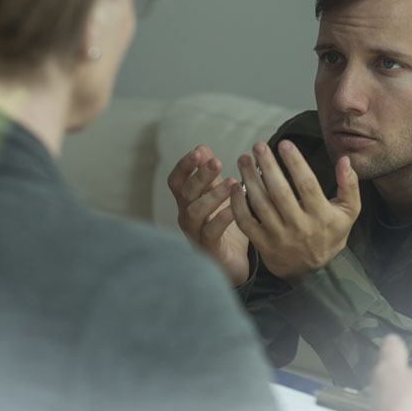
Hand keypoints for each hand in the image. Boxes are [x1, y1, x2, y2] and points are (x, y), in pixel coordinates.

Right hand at [167, 145, 249, 285]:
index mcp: (187, 202)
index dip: (184, 166)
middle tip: (217, 162)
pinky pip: (211, 232)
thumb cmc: (223, 227)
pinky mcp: (209, 249)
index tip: (197, 152)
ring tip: (232, 182)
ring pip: (196, 212)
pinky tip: (235, 208)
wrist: (233, 263)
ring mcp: (195, 234)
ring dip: (212, 195)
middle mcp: (187, 217)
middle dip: (200, 176)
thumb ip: (210, 175)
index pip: (176, 181)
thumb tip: (201, 147)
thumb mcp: (217, 196)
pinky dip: (222, 218)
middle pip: (186, 193)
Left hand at [229, 140, 359, 280]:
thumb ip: (349, 185)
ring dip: (250, 179)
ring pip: (261, 204)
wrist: (311, 270)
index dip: (295, 163)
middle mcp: (300, 227)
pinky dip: (237, 203)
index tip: (284, 144)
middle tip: (258, 146)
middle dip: (268, 166)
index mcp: (321, 215)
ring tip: (244, 159)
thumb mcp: (348, 211)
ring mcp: (279, 237)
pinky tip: (235, 185)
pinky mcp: (263, 244)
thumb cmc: (330, 233)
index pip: (307, 185)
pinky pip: (246, 222)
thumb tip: (344, 160)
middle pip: (280, 192)